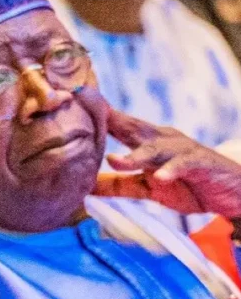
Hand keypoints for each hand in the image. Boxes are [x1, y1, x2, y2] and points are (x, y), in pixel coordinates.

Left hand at [93, 109, 240, 217]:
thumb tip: (84, 186)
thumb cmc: (186, 185)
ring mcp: (181, 149)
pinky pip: (184, 164)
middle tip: (89, 116)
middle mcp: (161, 140)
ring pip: (155, 148)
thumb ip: (118, 185)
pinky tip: (160, 177)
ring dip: (135, 155)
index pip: (118, 126)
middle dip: (111, 121)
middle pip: (132, 128)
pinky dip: (172, 170)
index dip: (96, 117)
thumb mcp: (147, 188)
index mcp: (146, 142)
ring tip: (117, 161)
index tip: (72, 105)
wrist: (231, 193)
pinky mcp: (201, 162)